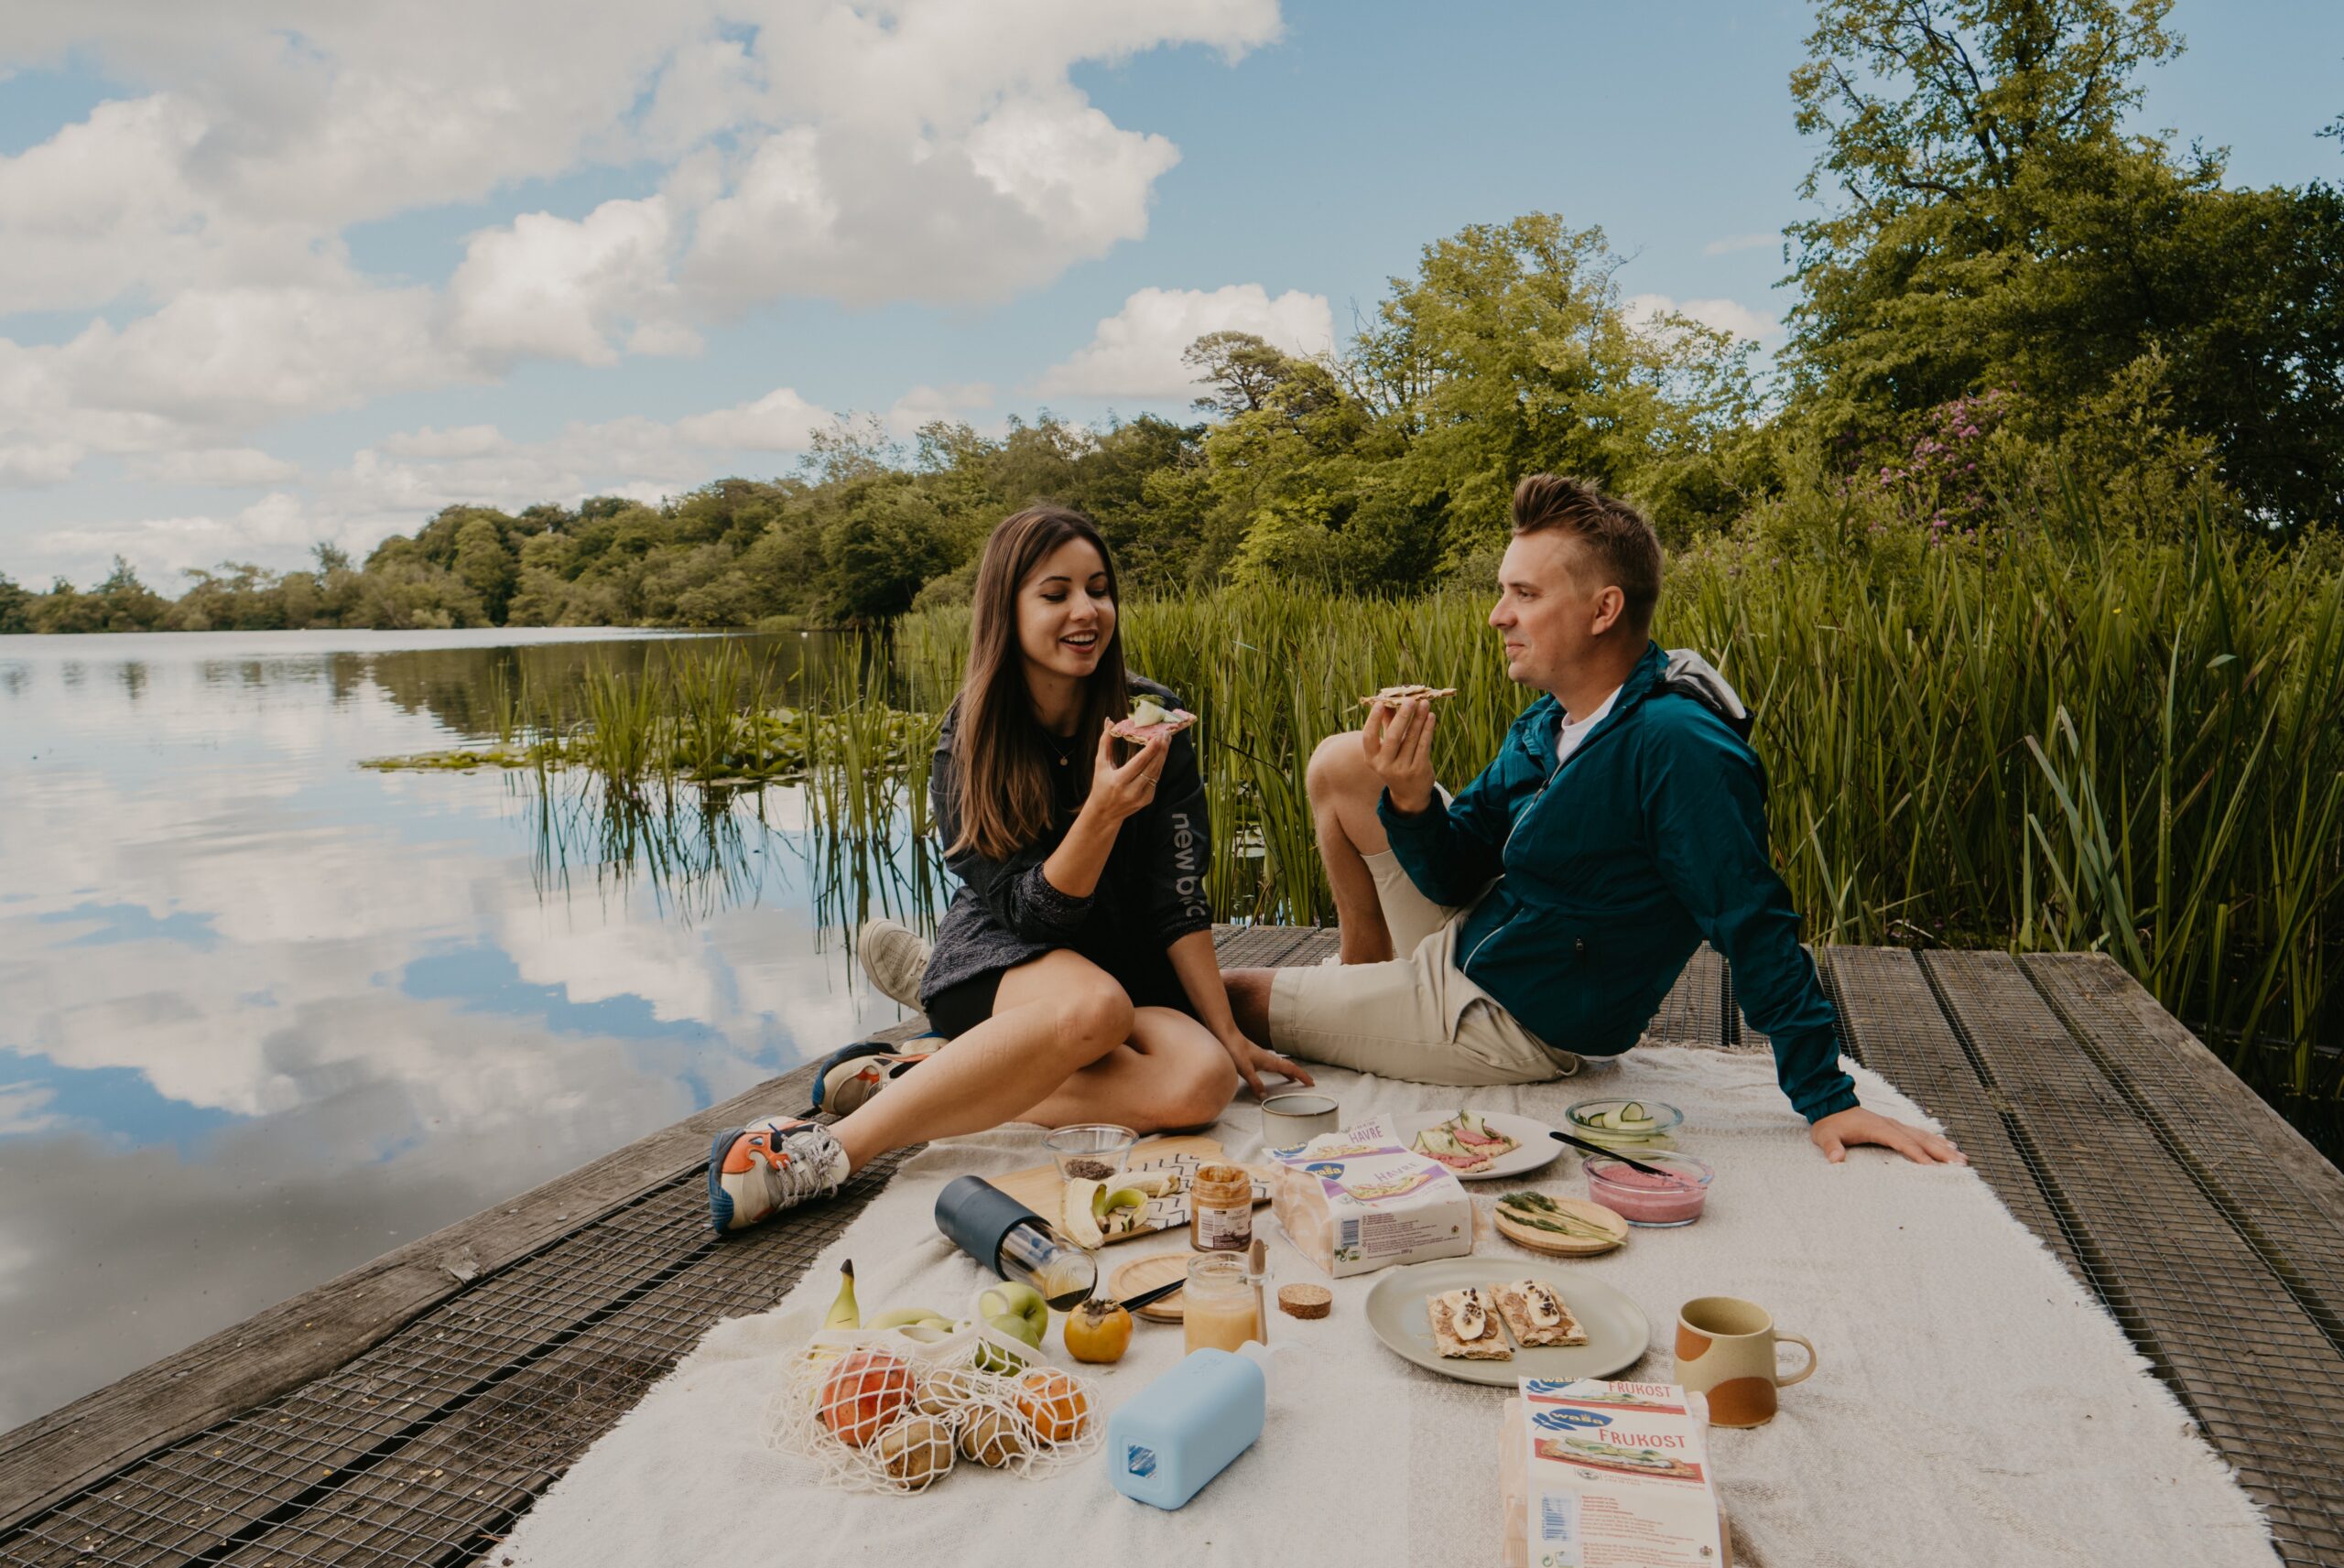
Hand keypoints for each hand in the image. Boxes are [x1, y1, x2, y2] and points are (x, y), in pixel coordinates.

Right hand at [1083, 720, 1165, 825]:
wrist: (1104, 813)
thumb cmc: (1100, 785)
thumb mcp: (1100, 764)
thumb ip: (1105, 742)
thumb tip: (1109, 721)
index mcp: (1119, 781)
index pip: (1139, 763)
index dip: (1151, 749)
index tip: (1158, 736)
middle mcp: (1132, 791)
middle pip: (1152, 767)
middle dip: (1161, 749)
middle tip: (1165, 734)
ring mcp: (1142, 797)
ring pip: (1157, 773)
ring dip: (1163, 756)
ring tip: (1166, 740)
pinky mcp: (1148, 799)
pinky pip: (1156, 779)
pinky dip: (1159, 765)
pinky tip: (1161, 753)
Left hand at [1215, 1026, 1314, 1099]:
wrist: (1226, 1035)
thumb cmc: (1235, 1050)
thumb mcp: (1245, 1070)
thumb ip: (1255, 1083)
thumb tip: (1264, 1097)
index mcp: (1270, 1061)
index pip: (1291, 1068)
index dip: (1302, 1076)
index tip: (1312, 1083)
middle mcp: (1269, 1058)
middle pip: (1289, 1067)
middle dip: (1299, 1074)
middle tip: (1308, 1082)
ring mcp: (1263, 1057)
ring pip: (1281, 1065)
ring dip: (1289, 1072)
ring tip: (1294, 1080)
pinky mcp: (1256, 1057)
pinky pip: (1272, 1064)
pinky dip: (1278, 1069)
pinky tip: (1273, 1071)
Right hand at [1361, 696, 1436, 814]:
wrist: (1410, 794)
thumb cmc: (1396, 764)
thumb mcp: (1387, 749)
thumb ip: (1386, 726)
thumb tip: (1387, 701)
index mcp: (1371, 759)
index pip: (1368, 737)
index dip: (1373, 720)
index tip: (1380, 703)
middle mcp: (1384, 765)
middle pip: (1393, 737)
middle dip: (1403, 716)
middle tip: (1410, 700)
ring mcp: (1402, 769)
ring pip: (1411, 739)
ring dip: (1419, 719)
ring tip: (1424, 704)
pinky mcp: (1419, 769)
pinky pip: (1424, 745)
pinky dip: (1428, 729)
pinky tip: (1431, 717)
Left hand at [1808, 1106, 1966, 1165]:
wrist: (1829, 1104)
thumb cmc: (1829, 1124)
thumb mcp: (1825, 1136)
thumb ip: (1831, 1147)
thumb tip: (1835, 1160)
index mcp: (1878, 1128)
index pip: (1901, 1142)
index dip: (1916, 1154)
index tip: (1932, 1166)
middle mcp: (1891, 1125)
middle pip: (1920, 1139)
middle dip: (1941, 1152)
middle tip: (1960, 1163)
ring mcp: (1895, 1124)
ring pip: (1924, 1136)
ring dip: (1943, 1146)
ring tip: (1962, 1157)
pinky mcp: (1895, 1126)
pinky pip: (1919, 1133)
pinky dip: (1935, 1139)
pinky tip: (1948, 1144)